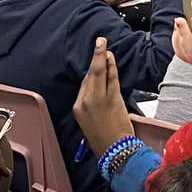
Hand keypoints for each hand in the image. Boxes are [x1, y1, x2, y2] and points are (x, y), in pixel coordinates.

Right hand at [73, 39, 133, 157]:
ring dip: (102, 57)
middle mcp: (84, 101)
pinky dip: (111, 66)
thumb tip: (98, 90)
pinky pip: (111, 78)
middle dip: (94, 57)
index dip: (91, 71)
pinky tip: (110, 57)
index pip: (83, 84)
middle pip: (89, 75)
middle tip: (99, 42)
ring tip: (103, 44)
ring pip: (99, 73)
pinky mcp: (111, 98)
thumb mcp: (89, 121)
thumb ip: (91, 105)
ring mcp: (97, 99)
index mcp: (77, 108)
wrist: (114, 149)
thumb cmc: (104, 138)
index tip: (96, 61)